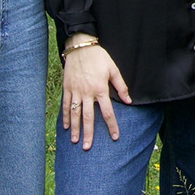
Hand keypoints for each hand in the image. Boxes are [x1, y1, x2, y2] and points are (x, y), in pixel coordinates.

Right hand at [61, 35, 131, 150]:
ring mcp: (75, 91)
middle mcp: (87, 93)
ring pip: (74, 114)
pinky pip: (65, 105)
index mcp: (100, 89)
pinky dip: (65, 117)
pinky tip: (66, 127)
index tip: (114, 137)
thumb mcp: (113, 69)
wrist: (80, 47)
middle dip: (89, 133)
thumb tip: (129, 101)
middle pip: (88, 117)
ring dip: (75, 129)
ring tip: (75, 141)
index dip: (111, 125)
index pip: (107, 112)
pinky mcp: (67, 88)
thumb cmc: (99, 57)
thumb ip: (121, 86)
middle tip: (88, 147)